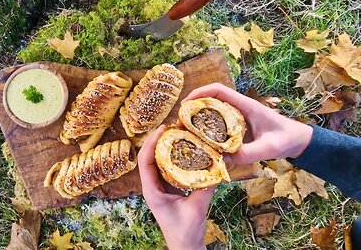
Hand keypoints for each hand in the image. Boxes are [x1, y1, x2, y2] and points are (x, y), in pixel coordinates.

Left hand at [138, 125, 213, 249]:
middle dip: (160, 139)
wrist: (185, 245)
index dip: (152, 143)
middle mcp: (153, 186)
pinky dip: (176, 155)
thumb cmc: (185, 232)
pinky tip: (187, 147)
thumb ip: (205, 190)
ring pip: (159, 160)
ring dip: (167, 145)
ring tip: (180, 131)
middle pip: (150, 156)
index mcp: (152, 191)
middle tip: (174, 125)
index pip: (145, 161)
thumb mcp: (196, 210)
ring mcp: (161, 186)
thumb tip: (216, 169)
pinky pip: (170, 166)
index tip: (163, 129)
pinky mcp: (169, 187)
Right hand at [183, 83, 312, 163]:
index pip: (219, 90)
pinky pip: (217, 122)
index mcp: (246, 105)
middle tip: (179, 124)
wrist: (298, 140)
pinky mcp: (237, 126)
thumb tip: (222, 159)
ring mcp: (237, 116)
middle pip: (210, 99)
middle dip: (192, 108)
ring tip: (185, 133)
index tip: (185, 104)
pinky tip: (200, 141)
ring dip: (197, 119)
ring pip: (212, 111)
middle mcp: (239, 107)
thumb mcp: (269, 148)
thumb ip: (248, 153)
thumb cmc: (286, 139)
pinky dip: (205, 128)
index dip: (200, 93)